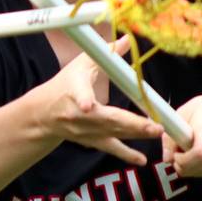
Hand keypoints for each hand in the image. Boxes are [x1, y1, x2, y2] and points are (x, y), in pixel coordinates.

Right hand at [34, 35, 163, 165]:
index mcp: (74, 90)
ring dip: (136, 134)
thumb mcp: (80, 64)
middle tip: (154, 124)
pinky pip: (111, 148)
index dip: (83, 99)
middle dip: (132, 123)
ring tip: (157, 132)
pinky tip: (142, 160)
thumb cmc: (65, 84)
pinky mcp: (91, 140)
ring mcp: (86, 130)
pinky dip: (126, 154)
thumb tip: (127, 40)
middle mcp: (79, 114)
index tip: (87, 106)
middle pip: (107, 118)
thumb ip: (105, 53)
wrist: (44, 113)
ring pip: (114, 133)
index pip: (79, 95)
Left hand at [161, 88, 201, 176]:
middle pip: (193, 168)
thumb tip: (166, 158)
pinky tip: (198, 150)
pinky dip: (195, 166)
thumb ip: (172, 134)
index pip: (199, 154)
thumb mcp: (186, 111)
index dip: (182, 158)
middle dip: (178, 162)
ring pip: (195, 173)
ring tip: (190, 145)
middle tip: (178, 146)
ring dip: (186, 164)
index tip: (175, 152)